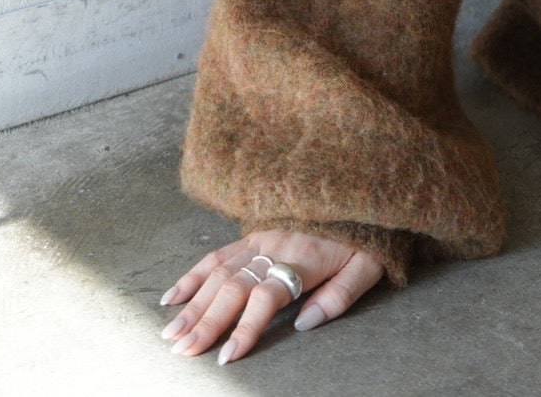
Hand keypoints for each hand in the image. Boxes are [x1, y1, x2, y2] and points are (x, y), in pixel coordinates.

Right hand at [158, 229, 385, 365]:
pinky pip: (218, 253)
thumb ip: (339, 296)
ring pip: (219, 272)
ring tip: (171, 334)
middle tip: (183, 352)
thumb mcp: (369, 266)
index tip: (227, 357)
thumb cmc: (368, 233)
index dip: (246, 327)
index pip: (266, 296)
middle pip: (234, 286)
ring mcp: (261, 236)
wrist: (361, 184)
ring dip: (193, 304)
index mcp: (303, 257)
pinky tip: (173, 296)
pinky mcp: (255, 231)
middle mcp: (275, 245)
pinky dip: (193, 274)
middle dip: (206, 322)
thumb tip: (305, 324)